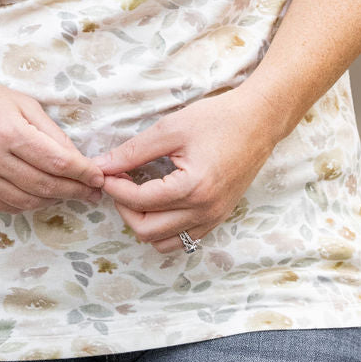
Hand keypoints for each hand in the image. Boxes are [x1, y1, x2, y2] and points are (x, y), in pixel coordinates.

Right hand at [0, 74, 104, 211]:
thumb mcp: (21, 103)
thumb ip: (50, 132)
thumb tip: (76, 159)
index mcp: (8, 132)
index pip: (57, 162)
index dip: (82, 173)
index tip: (99, 177)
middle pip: (45, 186)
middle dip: (75, 190)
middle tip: (92, 191)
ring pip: (27, 201)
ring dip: (54, 200)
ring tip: (70, 194)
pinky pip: (6, 206)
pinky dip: (28, 204)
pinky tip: (41, 197)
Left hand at [97, 87, 285, 253]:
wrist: (259, 121)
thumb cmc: (217, 119)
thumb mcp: (170, 129)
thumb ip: (133, 150)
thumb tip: (101, 166)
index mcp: (193, 188)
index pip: (139, 201)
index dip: (115, 187)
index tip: (105, 172)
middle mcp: (205, 211)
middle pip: (146, 230)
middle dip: (124, 208)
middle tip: (119, 183)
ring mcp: (213, 218)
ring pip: (163, 242)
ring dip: (143, 223)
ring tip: (137, 194)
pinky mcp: (218, 218)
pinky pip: (183, 239)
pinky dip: (164, 228)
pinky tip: (158, 203)